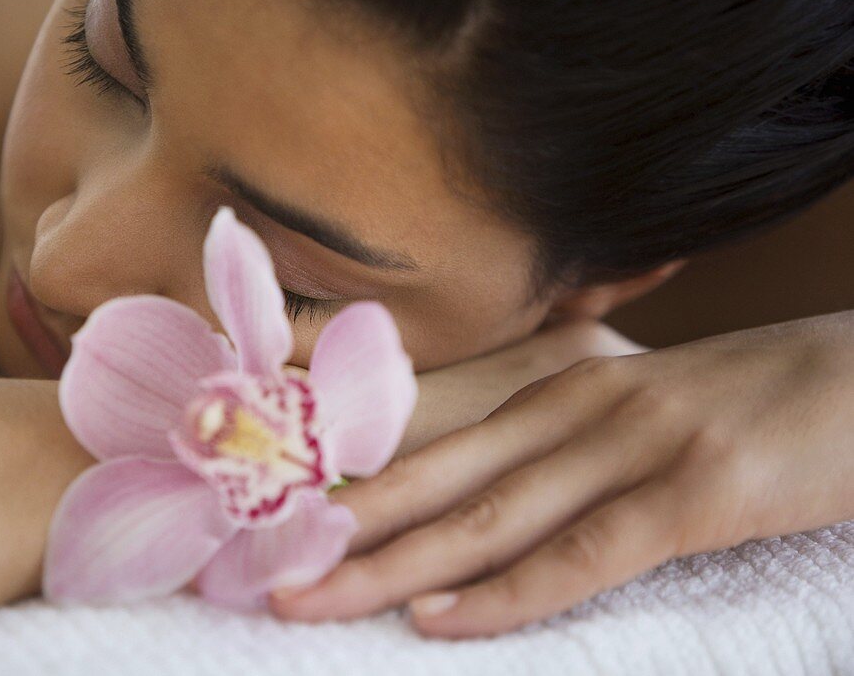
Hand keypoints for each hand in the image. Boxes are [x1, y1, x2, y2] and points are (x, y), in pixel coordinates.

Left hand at [269, 311, 853, 637]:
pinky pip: (582, 553)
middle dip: (343, 533)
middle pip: (435, 479)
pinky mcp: (693, 490)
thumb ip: (567, 446)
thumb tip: (499, 497)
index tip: (285, 520)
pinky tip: (443, 622)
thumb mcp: (640, 414)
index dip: (354, 484)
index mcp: (558, 389)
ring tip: (311, 599)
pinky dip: (507, 593)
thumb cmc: (748, 405)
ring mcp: (630, 444)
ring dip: (392, 566)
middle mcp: (575, 408)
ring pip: (486, 517)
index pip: (435, 442)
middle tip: (264, 573)